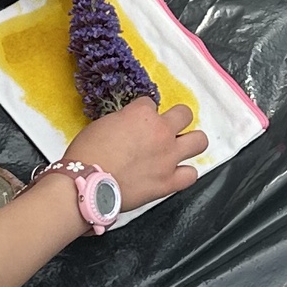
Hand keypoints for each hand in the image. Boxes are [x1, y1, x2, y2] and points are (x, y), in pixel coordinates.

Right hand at [61, 98, 207, 211]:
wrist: (87, 183)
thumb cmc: (87, 152)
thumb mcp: (103, 124)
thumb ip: (124, 122)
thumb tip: (130, 127)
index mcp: (142, 114)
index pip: (150, 103)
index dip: (142, 112)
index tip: (135, 122)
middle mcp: (161, 131)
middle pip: (185, 114)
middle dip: (176, 118)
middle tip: (165, 129)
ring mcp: (169, 157)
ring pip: (199, 141)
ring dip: (190, 142)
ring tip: (179, 148)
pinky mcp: (169, 182)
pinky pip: (191, 175)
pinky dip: (184, 174)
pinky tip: (174, 173)